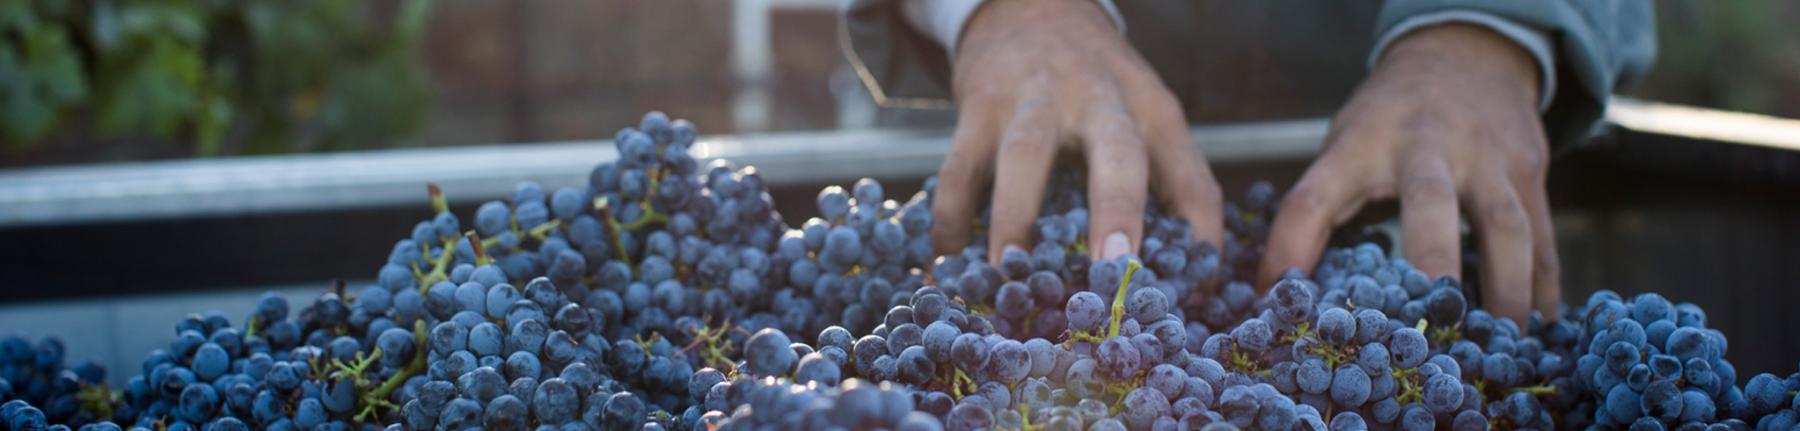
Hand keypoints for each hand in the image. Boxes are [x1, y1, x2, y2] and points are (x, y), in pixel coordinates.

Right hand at [932, 0, 1223, 265]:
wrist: (1030, 7)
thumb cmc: (1098, 84)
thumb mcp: (1146, 112)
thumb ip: (1170, 179)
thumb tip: (1191, 277)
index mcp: (1152, 109)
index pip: (1192, 176)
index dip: (1199, 236)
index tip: (1190, 294)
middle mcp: (1099, 97)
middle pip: (1117, 152)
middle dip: (1117, 211)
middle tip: (1113, 268)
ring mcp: (1033, 97)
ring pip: (1025, 156)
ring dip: (1017, 217)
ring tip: (1010, 271)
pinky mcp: (979, 103)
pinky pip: (960, 166)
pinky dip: (952, 215)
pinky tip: (950, 256)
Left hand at [1258, 24, 1558, 324]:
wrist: (1465, 55)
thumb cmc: (1386, 121)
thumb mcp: (1341, 147)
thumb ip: (1314, 212)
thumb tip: (1278, 296)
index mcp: (1361, 144)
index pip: (1313, 197)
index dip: (1290, 250)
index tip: (1279, 302)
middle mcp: (1426, 145)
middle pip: (1429, 202)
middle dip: (1431, 260)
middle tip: (1430, 324)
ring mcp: (1487, 157)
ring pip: (1505, 225)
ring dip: (1505, 287)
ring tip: (1499, 340)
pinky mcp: (1530, 171)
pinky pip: (1542, 235)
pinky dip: (1543, 285)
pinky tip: (1540, 327)